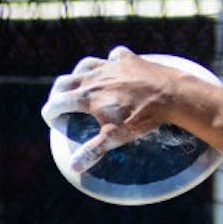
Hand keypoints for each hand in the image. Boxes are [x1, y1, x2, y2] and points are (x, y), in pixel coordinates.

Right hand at [39, 45, 177, 171]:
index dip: (51, 114)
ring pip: (85, 65)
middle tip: (59, 103)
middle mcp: (94, 77)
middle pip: (64, 82)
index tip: (53, 122)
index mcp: (87, 96)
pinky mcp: (129, 59)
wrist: (171, 94)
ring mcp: (111, 66)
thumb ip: (93, 150)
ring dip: (79, 74)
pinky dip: (111, 61)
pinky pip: (115, 56)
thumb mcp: (116, 136)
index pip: (57, 103)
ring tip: (81, 83)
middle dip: (57, 93)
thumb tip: (73, 167)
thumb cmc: (142, 117)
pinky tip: (114, 65)